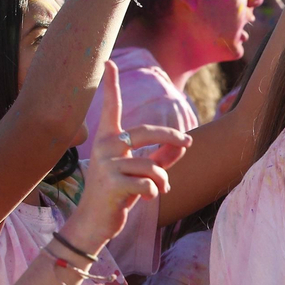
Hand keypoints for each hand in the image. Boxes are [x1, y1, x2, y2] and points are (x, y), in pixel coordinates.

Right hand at [62, 63, 189, 251]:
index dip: (110, 84)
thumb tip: (185, 143)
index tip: (109, 62)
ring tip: (160, 188)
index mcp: (108, 140)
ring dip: (163, 179)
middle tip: (189, 141)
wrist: (94, 222)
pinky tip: (147, 197)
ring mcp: (107, 165)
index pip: (110, 107)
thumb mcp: (141, 172)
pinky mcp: (112, 184)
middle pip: (147, 131)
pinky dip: (154, 191)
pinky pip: (148, 183)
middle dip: (172, 136)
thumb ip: (162, 156)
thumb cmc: (118, 195)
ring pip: (151, 165)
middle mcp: (104, 147)